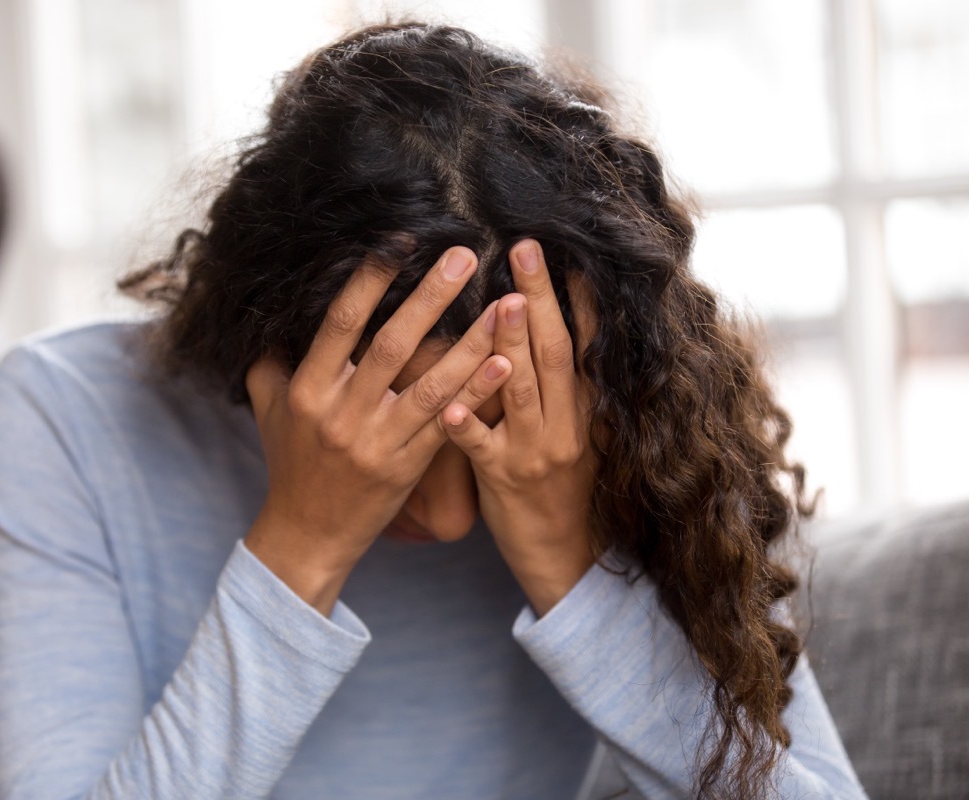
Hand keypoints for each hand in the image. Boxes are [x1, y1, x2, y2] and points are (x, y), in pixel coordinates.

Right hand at [245, 248, 507, 613]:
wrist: (307, 533)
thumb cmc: (291, 465)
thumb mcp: (268, 411)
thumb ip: (270, 363)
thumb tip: (273, 318)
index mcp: (308, 390)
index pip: (341, 323)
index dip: (370, 280)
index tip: (400, 242)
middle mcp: (342, 413)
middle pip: (392, 344)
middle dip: (431, 296)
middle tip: (465, 255)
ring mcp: (376, 442)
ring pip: (431, 383)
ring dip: (472, 341)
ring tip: (505, 305)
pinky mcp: (406, 467)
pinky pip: (448, 424)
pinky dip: (476, 392)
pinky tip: (506, 365)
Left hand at [441, 240, 597, 615]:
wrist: (564, 554)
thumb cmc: (561, 485)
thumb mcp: (574, 432)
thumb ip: (562, 387)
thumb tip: (548, 327)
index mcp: (584, 409)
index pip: (584, 345)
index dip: (579, 300)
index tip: (569, 256)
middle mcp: (565, 425)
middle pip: (554, 353)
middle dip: (540, 299)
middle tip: (524, 250)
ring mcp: (534, 452)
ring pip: (522, 391)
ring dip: (510, 346)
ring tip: (499, 306)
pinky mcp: (503, 479)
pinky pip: (481, 448)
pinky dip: (466, 425)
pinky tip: (447, 405)